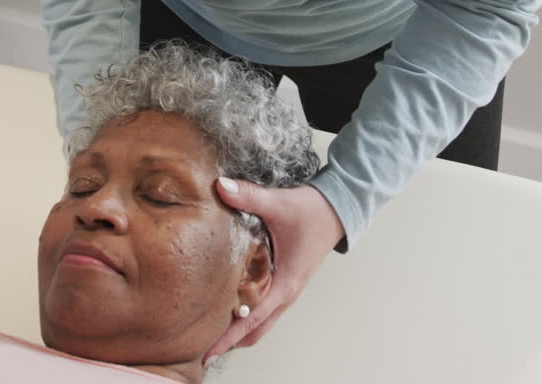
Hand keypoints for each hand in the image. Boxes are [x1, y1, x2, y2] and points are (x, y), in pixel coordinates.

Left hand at [203, 177, 344, 364]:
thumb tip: (220, 187)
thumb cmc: (313, 210)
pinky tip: (229, 307)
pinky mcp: (286, 280)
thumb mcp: (279, 203)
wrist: (340, 207)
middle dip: (231, 341)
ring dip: (240, 329)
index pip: (251, 319)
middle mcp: (287, 292)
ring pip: (262, 322)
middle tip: (201, 348)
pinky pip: (266, 308)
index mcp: (285, 284)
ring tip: (211, 331)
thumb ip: (248, 195)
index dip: (228, 338)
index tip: (208, 354)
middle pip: (256, 330)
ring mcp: (288, 289)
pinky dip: (248, 315)